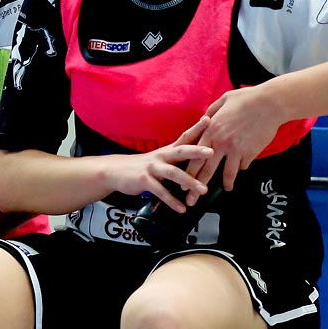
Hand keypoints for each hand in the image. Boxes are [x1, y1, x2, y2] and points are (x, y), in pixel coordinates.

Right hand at [99, 116, 213, 212]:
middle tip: (212, 152)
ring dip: (189, 181)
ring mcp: (152, 168)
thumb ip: (176, 157)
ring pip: (173, 173)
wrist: (115, 171)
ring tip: (203, 190)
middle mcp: (161, 156)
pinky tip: (182, 209)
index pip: (184, 137)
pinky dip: (172, 201)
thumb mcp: (160, 158)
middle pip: (181, 151)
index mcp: (167, 150)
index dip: (196, 128)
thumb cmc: (143, 166)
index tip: (209, 119)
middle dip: (196, 151)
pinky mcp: (144, 180)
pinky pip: (160, 191)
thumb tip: (199, 155)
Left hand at [195, 87, 285, 191]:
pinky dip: (243, 166)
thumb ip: (210, 113)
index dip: (187, 172)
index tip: (182, 184)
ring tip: (226, 189)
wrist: (270, 103)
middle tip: (191, 201)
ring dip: (226, 183)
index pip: (194, 157)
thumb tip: (204, 120)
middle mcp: (220, 143)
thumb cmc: (246, 99)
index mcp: (210, 131)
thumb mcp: (222, 101)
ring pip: (227, 173)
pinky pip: (243, 165)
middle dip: (196, 188)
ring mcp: (236, 150)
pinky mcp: (250, 153)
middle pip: (206, 171)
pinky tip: (243, 167)